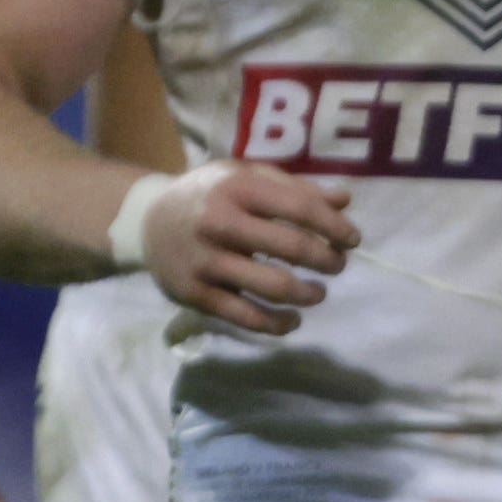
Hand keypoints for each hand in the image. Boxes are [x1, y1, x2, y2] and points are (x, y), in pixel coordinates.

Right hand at [144, 162, 356, 335]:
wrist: (148, 222)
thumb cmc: (209, 196)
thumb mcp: (246, 178)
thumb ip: (295, 188)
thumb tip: (344, 199)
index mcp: (237, 188)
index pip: (300, 208)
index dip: (334, 226)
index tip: (353, 240)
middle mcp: (220, 223)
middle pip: (292, 248)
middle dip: (327, 260)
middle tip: (337, 265)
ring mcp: (207, 262)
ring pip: (274, 287)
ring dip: (308, 294)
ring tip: (318, 292)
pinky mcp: (197, 294)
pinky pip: (246, 317)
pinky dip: (277, 323)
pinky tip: (293, 320)